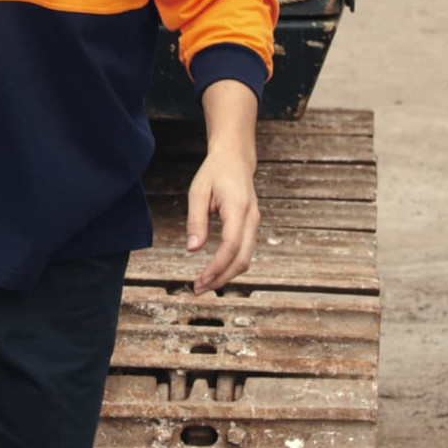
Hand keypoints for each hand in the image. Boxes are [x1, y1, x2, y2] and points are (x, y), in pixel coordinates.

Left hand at [185, 148, 259, 293]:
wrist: (235, 158)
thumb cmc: (215, 172)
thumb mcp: (198, 192)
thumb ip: (196, 220)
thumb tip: (193, 249)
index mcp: (237, 208)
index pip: (231, 245)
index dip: (217, 266)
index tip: (201, 279)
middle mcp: (251, 218)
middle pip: (242, 258)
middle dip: (221, 278)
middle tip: (199, 289)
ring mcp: (254, 223)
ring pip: (245, 258)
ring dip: (226, 275)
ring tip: (204, 284)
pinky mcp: (251, 226)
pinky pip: (245, 251)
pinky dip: (231, 265)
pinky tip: (216, 271)